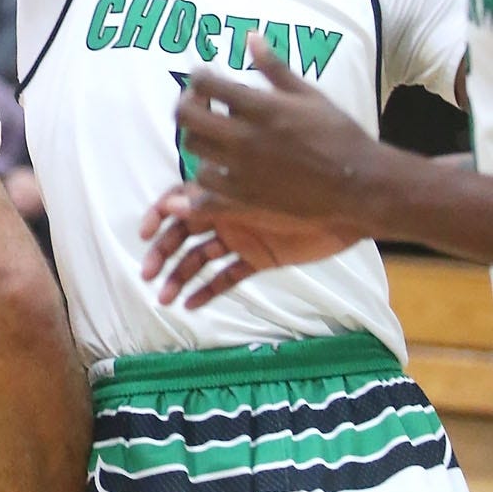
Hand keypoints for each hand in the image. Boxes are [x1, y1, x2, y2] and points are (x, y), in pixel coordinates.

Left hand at [139, 33, 372, 305]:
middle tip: (198, 104)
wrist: (358, 183)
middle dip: (186, 104)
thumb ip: (274, 67)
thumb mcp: (309, 94)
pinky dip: (203, 176)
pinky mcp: (245, 198)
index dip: (198, 78)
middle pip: (187, 117)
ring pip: (192, 150)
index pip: (206, 84)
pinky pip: (205, 188)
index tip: (204, 78)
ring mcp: (243, 170)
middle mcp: (246, 138)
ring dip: (196, 138)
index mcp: (262, 108)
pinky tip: (215, 168)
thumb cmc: (338, 134)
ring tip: (210, 134)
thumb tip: (251, 36)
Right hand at [141, 183, 359, 308]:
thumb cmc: (303, 188)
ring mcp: (242, 237)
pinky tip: (192, 304)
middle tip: (147, 274)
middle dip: (163, 252)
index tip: (144, 233)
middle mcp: (227, 214)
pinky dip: (209, 289)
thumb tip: (169, 205)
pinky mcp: (259, 258)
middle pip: (184, 233)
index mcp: (223, 191)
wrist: (348, 204)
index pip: (180, 200)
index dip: (158, 214)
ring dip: (180, 276)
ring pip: (202, 258)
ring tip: (165, 298)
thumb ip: (212, 200)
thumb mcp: (252, 194)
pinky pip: (229, 275)